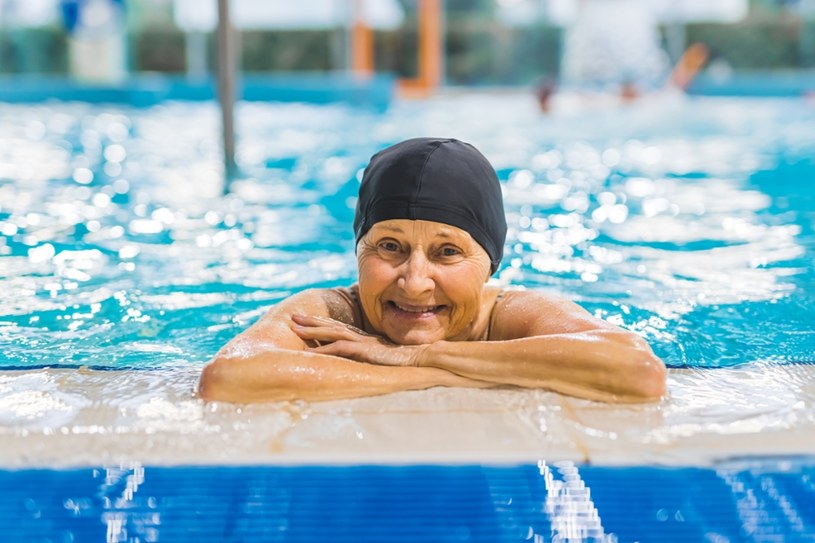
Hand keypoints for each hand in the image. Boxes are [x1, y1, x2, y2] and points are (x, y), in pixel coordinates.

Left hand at [290, 314, 423, 366]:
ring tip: (296, 327)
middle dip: (313, 322)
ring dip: (314, 331)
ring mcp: (364, 343)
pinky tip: (313, 352)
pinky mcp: (367, 351)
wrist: (425, 357)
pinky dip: (326, 350)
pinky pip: (342, 349)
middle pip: (333, 326)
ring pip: (333, 334)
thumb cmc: (412, 359)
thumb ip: (379, 358)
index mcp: (367, 339)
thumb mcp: (390, 358)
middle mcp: (363, 338)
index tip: (308, 321)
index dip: (324, 324)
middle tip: (294, 317)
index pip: (341, 329)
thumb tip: (374, 363)